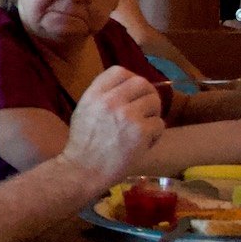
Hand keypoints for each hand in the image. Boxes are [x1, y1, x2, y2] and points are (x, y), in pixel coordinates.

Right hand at [60, 67, 166, 183]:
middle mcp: (112, 100)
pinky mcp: (141, 132)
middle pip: (141, 83)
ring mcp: (128, 115)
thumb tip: (127, 89)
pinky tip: (144, 142)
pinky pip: (159, 124)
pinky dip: (155, 134)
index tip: (132, 93)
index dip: (130, 80)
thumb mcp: (84, 110)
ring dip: (153, 114)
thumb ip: (102, 96)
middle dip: (147, 95)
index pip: (120, 71)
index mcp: (95, 94)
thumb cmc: (82, 143)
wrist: (82, 170)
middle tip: (145, 109)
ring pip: (154, 102)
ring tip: (144, 127)